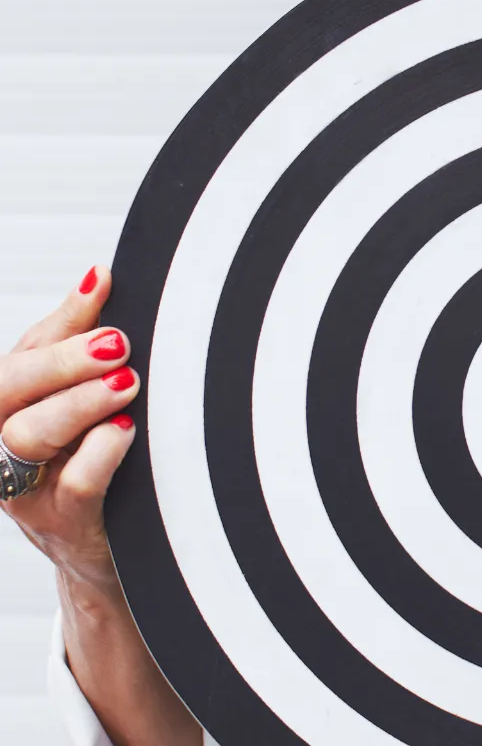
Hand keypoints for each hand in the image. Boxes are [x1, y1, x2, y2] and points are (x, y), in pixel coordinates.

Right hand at [1, 265, 139, 592]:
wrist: (98, 549)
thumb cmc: (89, 457)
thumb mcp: (76, 396)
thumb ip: (80, 342)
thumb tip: (99, 274)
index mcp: (7, 405)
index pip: (22, 352)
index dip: (62, 317)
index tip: (102, 281)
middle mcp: (1, 444)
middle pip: (8, 390)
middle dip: (62, 359)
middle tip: (117, 342)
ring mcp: (26, 488)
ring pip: (29, 435)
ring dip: (79, 402)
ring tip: (127, 381)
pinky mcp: (62, 523)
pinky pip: (73, 485)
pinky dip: (99, 453)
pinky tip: (126, 430)